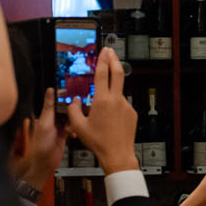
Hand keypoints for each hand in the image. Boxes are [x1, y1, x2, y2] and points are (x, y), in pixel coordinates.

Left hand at [20, 89, 65, 188]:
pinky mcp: (63, 134)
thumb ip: (48, 107)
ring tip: (75, 124)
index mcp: (45, 115)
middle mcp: (51, 119)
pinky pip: (72, 127)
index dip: (63, 96)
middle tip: (78, 109)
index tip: (72, 93)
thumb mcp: (45, 123)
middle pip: (65, 109)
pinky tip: (73, 132)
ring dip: (74, 120)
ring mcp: (58, 127)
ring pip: (70, 118)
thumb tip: (50, 90)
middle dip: (72, 110)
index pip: (55, 101)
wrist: (45, 164)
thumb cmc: (40, 146)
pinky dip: (75, 129)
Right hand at [66, 48, 138, 172]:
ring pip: (118, 91)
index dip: (102, 60)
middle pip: (118, 72)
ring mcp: (126, 106)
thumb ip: (73, 110)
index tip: (103, 51)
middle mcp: (116, 100)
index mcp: (102, 101)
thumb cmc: (99, 142)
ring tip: (102, 101)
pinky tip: (110, 117)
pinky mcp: (131, 112)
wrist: (118, 154)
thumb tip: (74, 101)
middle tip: (110, 51)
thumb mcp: (79, 126)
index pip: (102, 74)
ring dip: (112, 89)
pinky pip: (122, 104)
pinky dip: (115, 104)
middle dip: (114, 59)